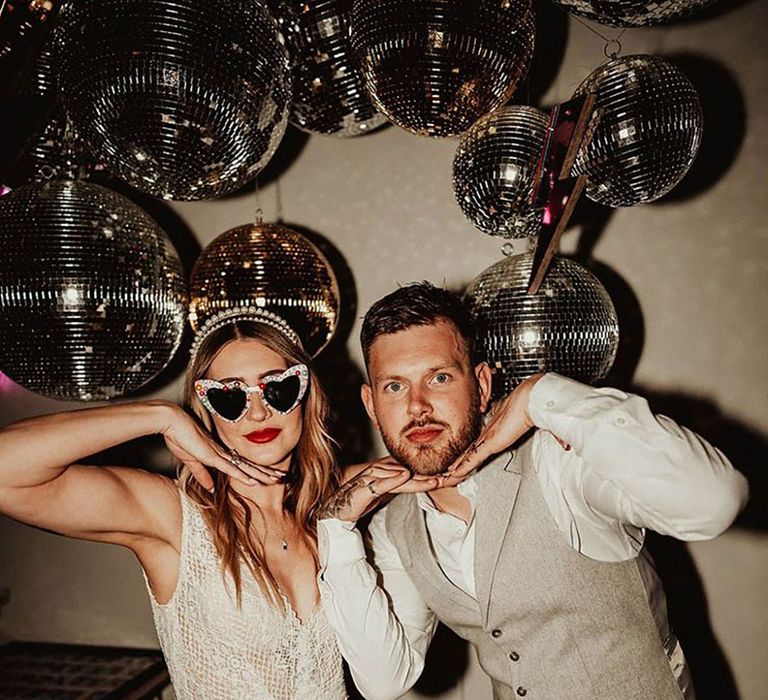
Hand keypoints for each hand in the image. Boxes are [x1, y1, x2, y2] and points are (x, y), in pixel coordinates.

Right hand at [162, 407, 284, 491]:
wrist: (171, 421)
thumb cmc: (178, 436)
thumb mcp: (190, 460)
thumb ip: (201, 474)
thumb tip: (211, 488)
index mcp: (219, 453)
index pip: (242, 464)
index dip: (256, 471)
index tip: (268, 476)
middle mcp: (223, 453)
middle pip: (249, 465)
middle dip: (265, 472)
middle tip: (281, 477)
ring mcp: (219, 454)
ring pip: (245, 467)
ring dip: (261, 475)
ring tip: (276, 480)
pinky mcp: (212, 456)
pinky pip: (231, 468)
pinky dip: (243, 475)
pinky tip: (254, 481)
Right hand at [318, 457, 439, 521]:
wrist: (337, 509)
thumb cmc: (361, 499)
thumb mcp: (386, 492)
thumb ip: (401, 486)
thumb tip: (419, 483)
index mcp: (387, 471)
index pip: (413, 471)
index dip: (431, 474)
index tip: (451, 476)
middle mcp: (380, 471)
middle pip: (409, 472)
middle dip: (429, 475)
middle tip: (449, 476)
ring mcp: (371, 478)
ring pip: (398, 477)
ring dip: (417, 479)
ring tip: (434, 480)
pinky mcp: (362, 488)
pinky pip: (379, 484)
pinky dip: (392, 480)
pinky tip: (404, 476)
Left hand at [441, 374, 544, 486]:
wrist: (534, 397)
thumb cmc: (536, 405)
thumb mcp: (540, 423)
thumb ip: (549, 434)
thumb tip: (565, 444)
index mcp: (496, 430)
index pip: (478, 447)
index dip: (466, 456)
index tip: (457, 463)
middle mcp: (490, 434)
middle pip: (468, 453)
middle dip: (455, 464)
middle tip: (442, 473)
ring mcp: (489, 438)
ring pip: (466, 458)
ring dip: (454, 469)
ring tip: (441, 478)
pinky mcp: (491, 441)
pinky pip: (472, 458)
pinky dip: (462, 467)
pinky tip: (452, 474)